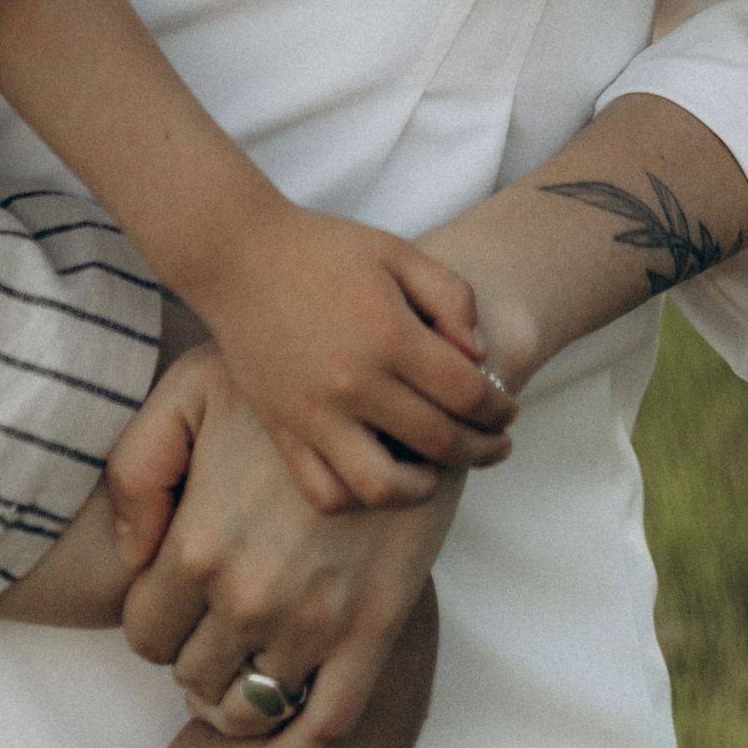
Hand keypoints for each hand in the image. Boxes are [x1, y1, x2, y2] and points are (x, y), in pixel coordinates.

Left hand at [112, 349, 462, 747]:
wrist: (395, 382)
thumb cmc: (285, 379)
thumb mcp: (189, 390)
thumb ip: (139, 467)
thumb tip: (128, 554)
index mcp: (198, 544)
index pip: (144, 633)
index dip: (153, 625)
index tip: (171, 607)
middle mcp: (249, 595)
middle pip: (193, 676)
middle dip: (194, 658)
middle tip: (210, 631)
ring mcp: (313, 622)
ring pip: (249, 707)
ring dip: (235, 701)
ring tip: (240, 671)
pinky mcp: (372, 632)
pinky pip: (324, 728)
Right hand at [192, 205, 513, 513]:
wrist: (239, 257)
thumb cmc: (326, 249)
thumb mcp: (399, 252)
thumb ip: (452, 297)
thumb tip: (479, 356)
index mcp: (389, 335)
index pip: (466, 395)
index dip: (499, 408)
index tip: (507, 410)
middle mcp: (354, 384)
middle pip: (438, 442)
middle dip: (482, 449)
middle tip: (496, 445)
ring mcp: (314, 416)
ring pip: (382, 488)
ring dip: (423, 489)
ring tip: (438, 471)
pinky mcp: (283, 432)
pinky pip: (325, 492)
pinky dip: (359, 497)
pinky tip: (381, 475)